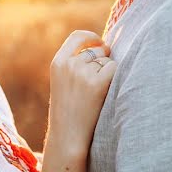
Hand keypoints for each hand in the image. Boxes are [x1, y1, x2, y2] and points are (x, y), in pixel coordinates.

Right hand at [48, 30, 116, 153]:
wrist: (67, 135)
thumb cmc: (67, 111)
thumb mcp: (62, 82)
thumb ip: (75, 63)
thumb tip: (104, 46)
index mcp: (58, 63)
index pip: (77, 37)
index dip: (92, 37)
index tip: (100, 43)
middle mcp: (69, 64)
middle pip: (96, 50)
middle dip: (102, 61)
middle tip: (96, 83)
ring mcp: (83, 73)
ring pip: (106, 61)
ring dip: (107, 73)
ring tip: (95, 93)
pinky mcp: (98, 83)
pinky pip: (114, 68)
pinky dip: (114, 78)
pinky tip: (105, 92)